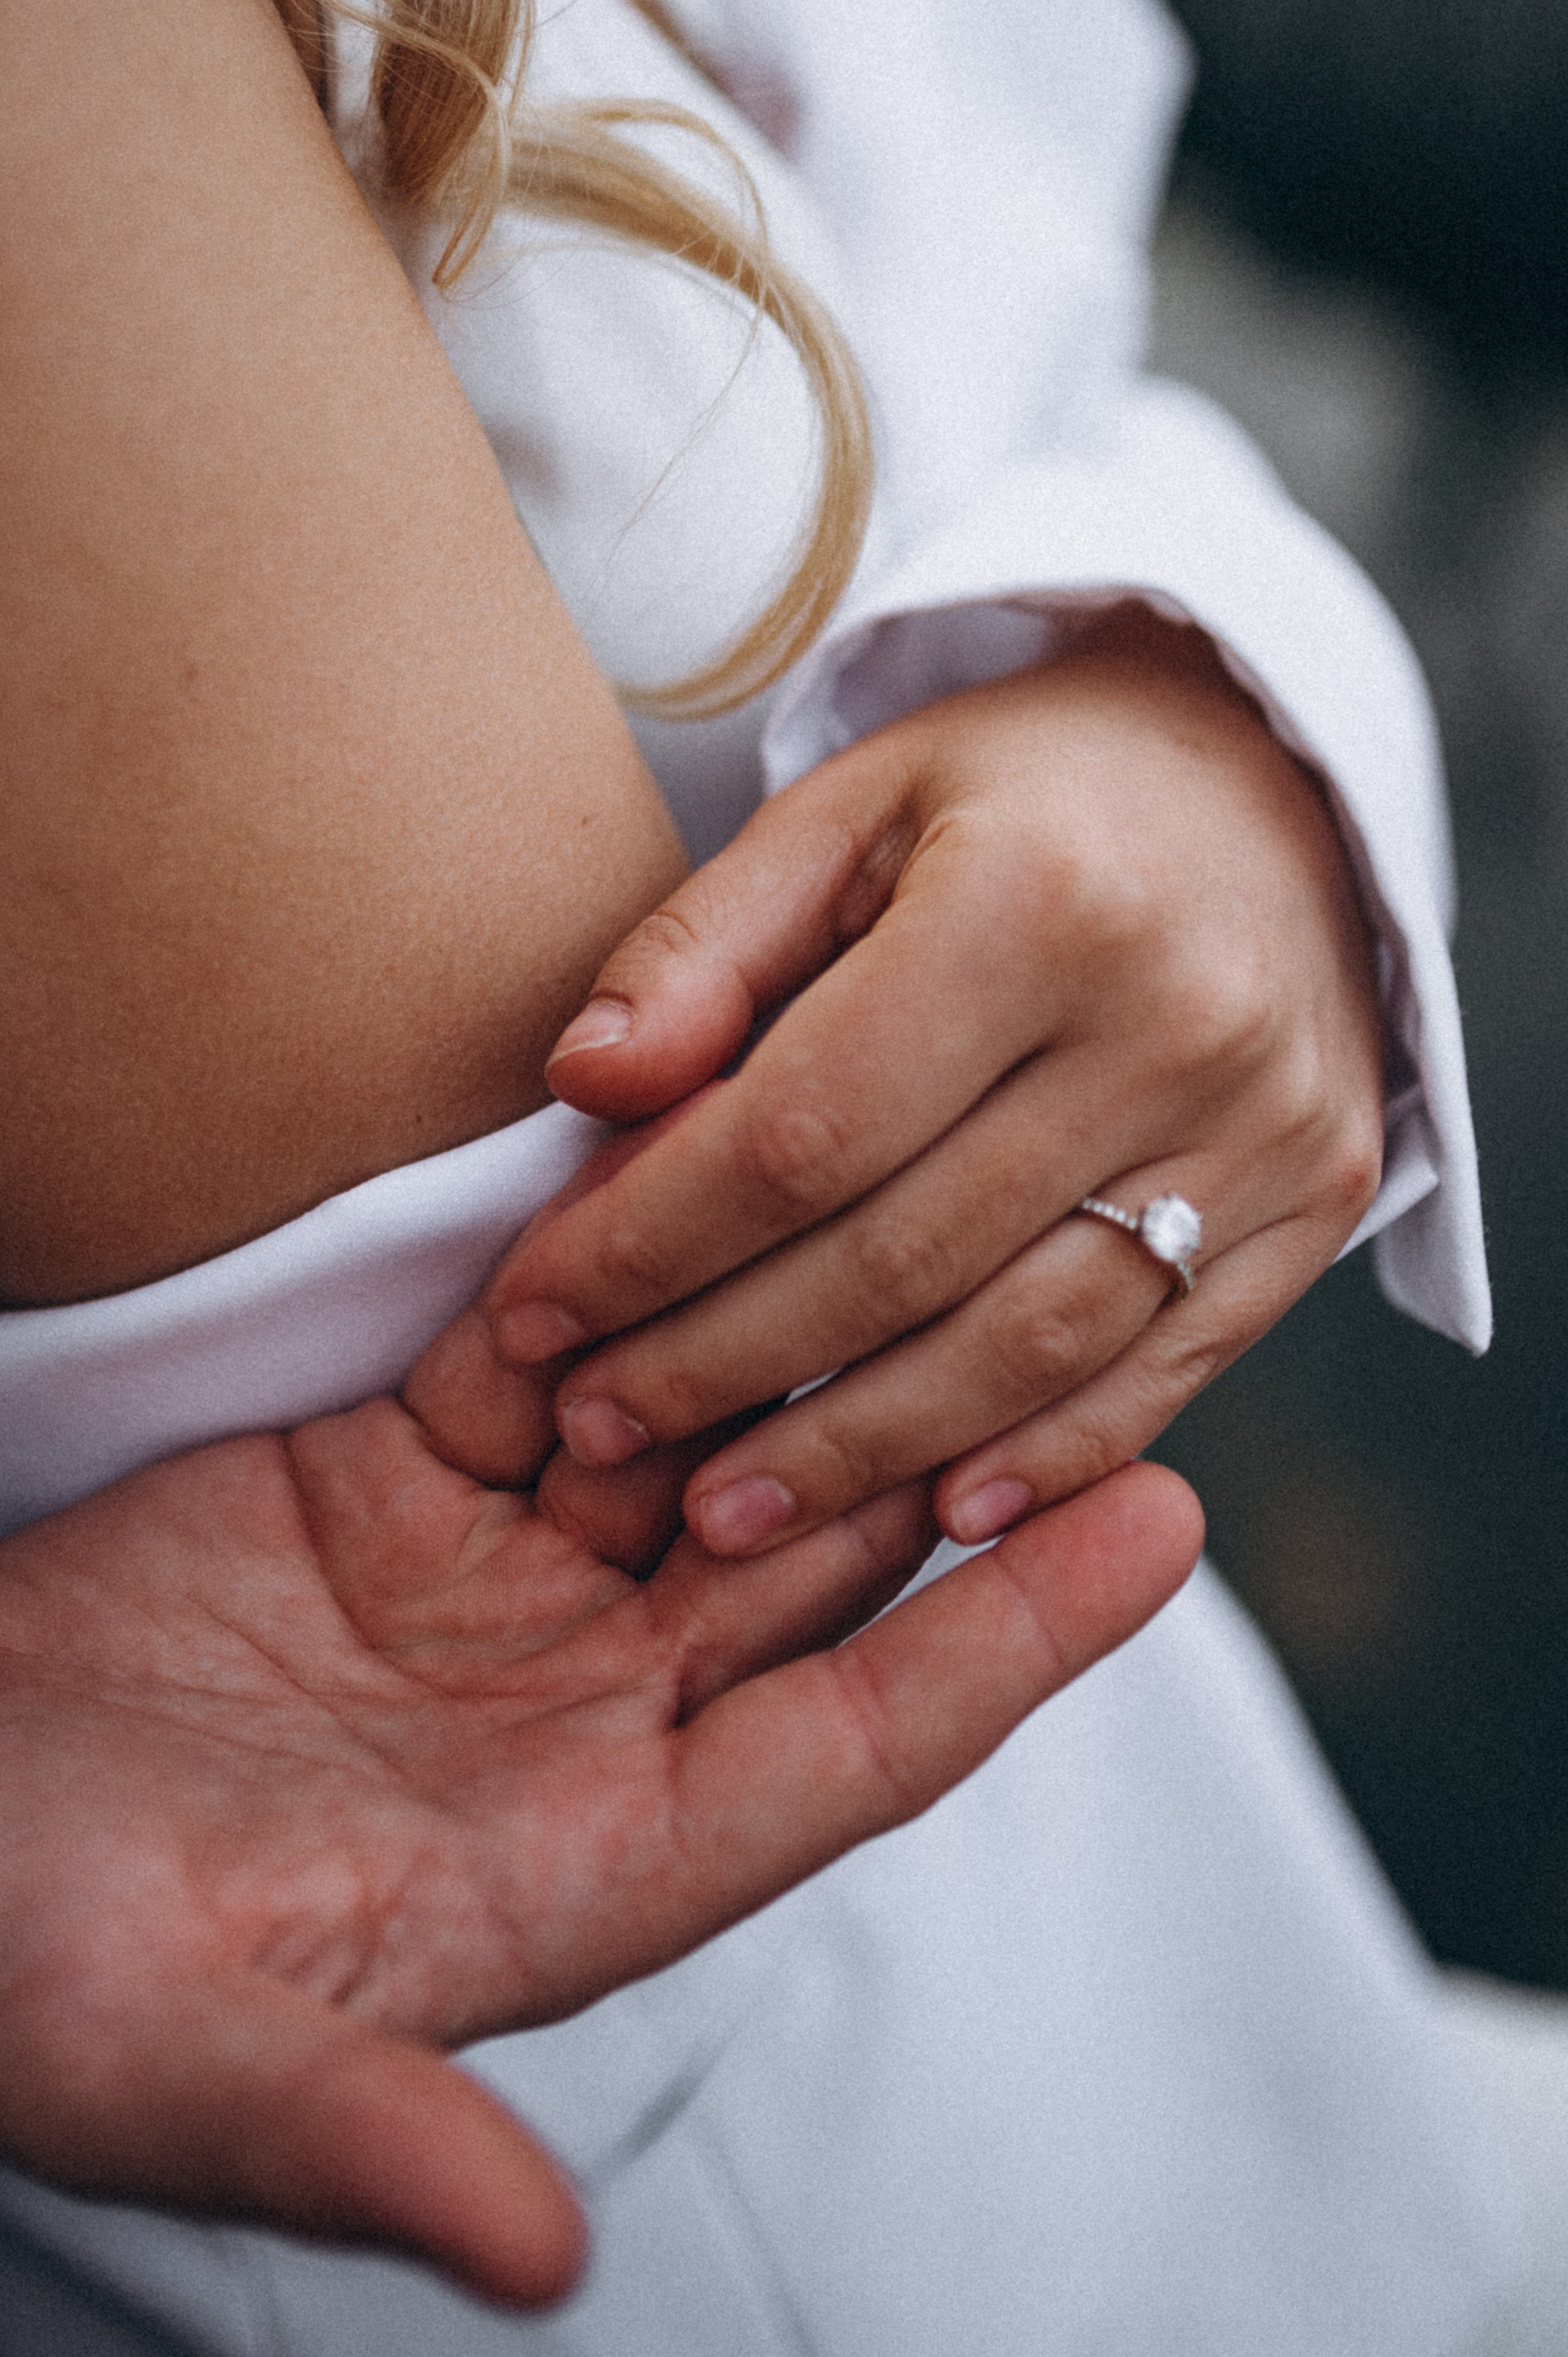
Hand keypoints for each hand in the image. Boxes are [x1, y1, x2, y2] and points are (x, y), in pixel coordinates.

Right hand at [0, 1322, 1200, 2303]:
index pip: (856, 1745)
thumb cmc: (30, 1966)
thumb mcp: (183, 2059)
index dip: (1013, 1644)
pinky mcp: (398, 1481)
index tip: (1160, 1531)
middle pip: (815, 1563)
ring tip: (907, 1205)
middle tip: (1084, 1303)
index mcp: (588, 1861)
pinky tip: (677, 1184)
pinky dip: (605, 1281)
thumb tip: (538, 2271)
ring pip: (704, 1432)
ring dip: (790, 1332)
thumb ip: (365, 2135)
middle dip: (946, 1443)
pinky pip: (545, 1358)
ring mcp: (496, 1585)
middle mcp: (579, 1714)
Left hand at [479, 606, 1382, 1556]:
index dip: (648, 1242)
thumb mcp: (850, 808)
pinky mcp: (1322, 1198)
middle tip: (592, 1429)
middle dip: (721, 1364)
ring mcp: (1268, 1124)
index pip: (801, 1130)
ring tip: (719, 1517)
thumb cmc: (1021, 796)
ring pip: (1028, 1344)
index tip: (530, 1313)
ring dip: (859, 1452)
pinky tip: (936, 1514)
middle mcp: (1177, 1019)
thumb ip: (706, 947)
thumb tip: (583, 1086)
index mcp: (1041, 896)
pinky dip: (1048, 1456)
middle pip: (902, 1256)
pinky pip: (1167, 1367)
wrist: (1276, 789)